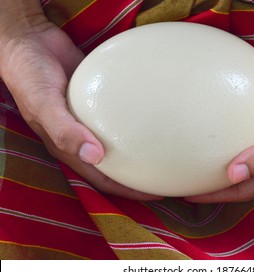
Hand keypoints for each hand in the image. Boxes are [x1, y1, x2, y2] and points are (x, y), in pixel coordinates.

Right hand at [0, 15, 159, 200]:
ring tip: (168, 150)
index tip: (154, 194)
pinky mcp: (102, 99)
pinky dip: (138, 121)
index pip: (102, 178)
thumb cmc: (29, 75)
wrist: (31, 40)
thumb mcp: (43, 104)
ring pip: (121, 141)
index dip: (126, 190)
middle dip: (140, 174)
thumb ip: (65, 130)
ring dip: (142, 149)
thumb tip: (95, 157)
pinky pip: (122, 115)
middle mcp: (84, 136)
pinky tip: (156, 118)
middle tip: (169, 174)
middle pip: (117, 163)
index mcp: (69, 146)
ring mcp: (94, 118)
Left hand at [187, 56, 253, 202]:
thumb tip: (233, 174)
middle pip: (241, 174)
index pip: (246, 189)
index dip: (218, 194)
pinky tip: (215, 125)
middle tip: (185, 175)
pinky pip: (248, 127)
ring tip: (194, 153)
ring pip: (243, 152)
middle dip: (215, 178)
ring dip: (222, 154)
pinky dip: (232, 129)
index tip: (191, 194)